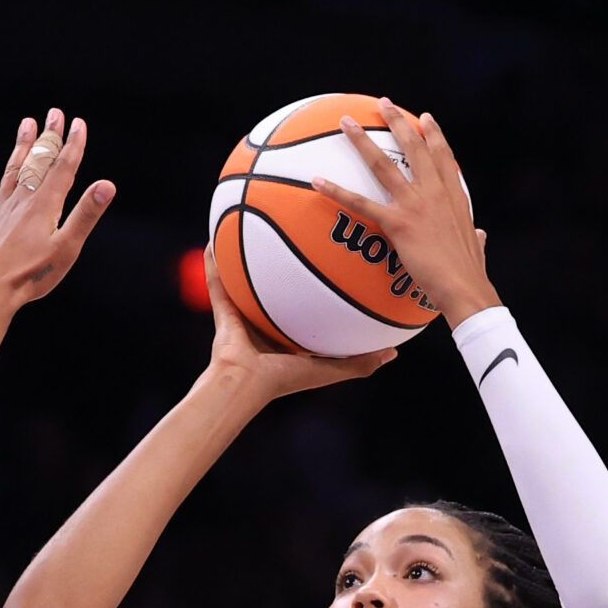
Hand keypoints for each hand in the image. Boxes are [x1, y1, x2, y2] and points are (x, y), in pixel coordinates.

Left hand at [0, 109, 115, 313]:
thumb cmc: (32, 274)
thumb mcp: (67, 247)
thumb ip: (86, 214)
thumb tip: (107, 185)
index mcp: (45, 205)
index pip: (63, 167)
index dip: (73, 145)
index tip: (78, 123)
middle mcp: (22, 200)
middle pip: (38, 162)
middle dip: (48, 137)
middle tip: (54, 114)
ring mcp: (1, 209)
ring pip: (12, 170)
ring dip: (21, 146)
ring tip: (27, 123)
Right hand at [204, 247, 395, 396]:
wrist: (246, 384)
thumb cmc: (285, 380)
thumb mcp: (330, 369)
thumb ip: (360, 362)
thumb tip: (394, 353)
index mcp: (288, 335)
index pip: (305, 305)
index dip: (317, 284)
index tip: (334, 260)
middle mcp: (265, 321)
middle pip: (277, 284)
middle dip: (284, 260)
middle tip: (295, 231)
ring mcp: (241, 315)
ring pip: (244, 278)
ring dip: (245, 254)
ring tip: (250, 224)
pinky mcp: (222, 310)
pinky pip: (216, 281)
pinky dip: (213, 263)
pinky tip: (213, 238)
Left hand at [311, 98, 497, 329]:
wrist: (465, 288)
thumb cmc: (471, 274)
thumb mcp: (477, 248)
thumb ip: (476, 238)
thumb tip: (481, 235)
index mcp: (454, 197)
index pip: (443, 157)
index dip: (435, 135)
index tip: (426, 118)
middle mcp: (434, 192)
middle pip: (414, 147)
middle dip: (398, 121)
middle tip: (384, 104)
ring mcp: (414, 205)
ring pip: (383, 164)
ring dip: (361, 140)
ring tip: (345, 122)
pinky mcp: (397, 223)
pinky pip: (360, 203)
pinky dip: (337, 191)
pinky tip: (317, 181)